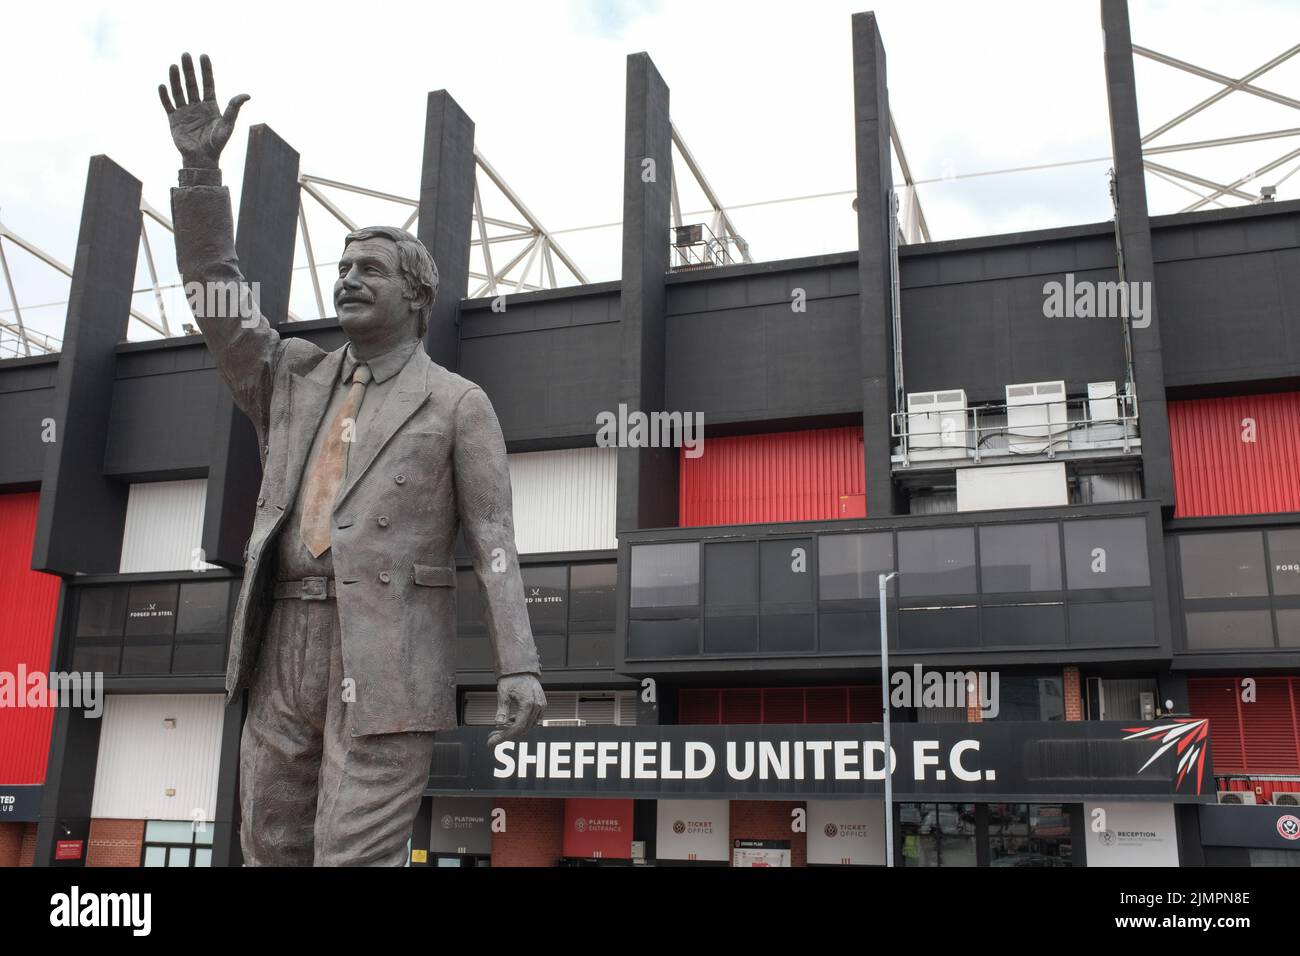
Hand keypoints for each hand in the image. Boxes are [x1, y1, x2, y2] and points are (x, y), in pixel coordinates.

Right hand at [158, 53, 248, 168]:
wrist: (203, 159)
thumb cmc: (217, 144)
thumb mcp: (228, 125)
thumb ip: (234, 109)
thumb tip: (247, 95)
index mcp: (210, 106)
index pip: (208, 83)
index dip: (206, 70)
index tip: (203, 56)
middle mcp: (197, 106)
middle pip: (192, 84)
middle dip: (189, 69)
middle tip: (185, 54)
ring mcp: (185, 112)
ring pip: (179, 91)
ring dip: (176, 78)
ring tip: (173, 65)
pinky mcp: (174, 120)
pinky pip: (168, 105)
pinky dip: (165, 96)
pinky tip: (163, 85)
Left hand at [487, 674, 545, 746]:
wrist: (521, 668)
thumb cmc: (511, 678)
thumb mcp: (503, 694)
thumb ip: (502, 710)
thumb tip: (498, 724)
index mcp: (528, 703)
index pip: (517, 728)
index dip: (504, 737)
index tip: (492, 742)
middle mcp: (537, 706)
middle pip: (523, 729)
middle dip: (507, 734)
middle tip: (493, 735)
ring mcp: (541, 706)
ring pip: (528, 726)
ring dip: (515, 729)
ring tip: (501, 726)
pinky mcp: (541, 705)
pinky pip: (533, 720)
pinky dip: (522, 723)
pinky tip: (512, 719)